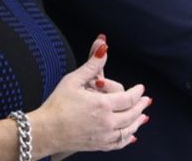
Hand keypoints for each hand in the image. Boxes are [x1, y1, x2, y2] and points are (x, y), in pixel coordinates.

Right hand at [32, 37, 150, 155]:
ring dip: (138, 122)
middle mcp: (107, 122)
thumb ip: (92, 65)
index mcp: (102, 105)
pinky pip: (119, 144)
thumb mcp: (74, 80)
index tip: (141, 88)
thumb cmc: (57, 105)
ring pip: (128, 130)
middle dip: (141, 106)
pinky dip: (127, 139)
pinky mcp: (98, 146)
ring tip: (143, 117)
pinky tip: (131, 137)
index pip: (128, 98)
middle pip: (132, 114)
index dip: (137, 92)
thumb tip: (103, 46)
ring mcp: (104, 136)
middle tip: (146, 101)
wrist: (45, 131)